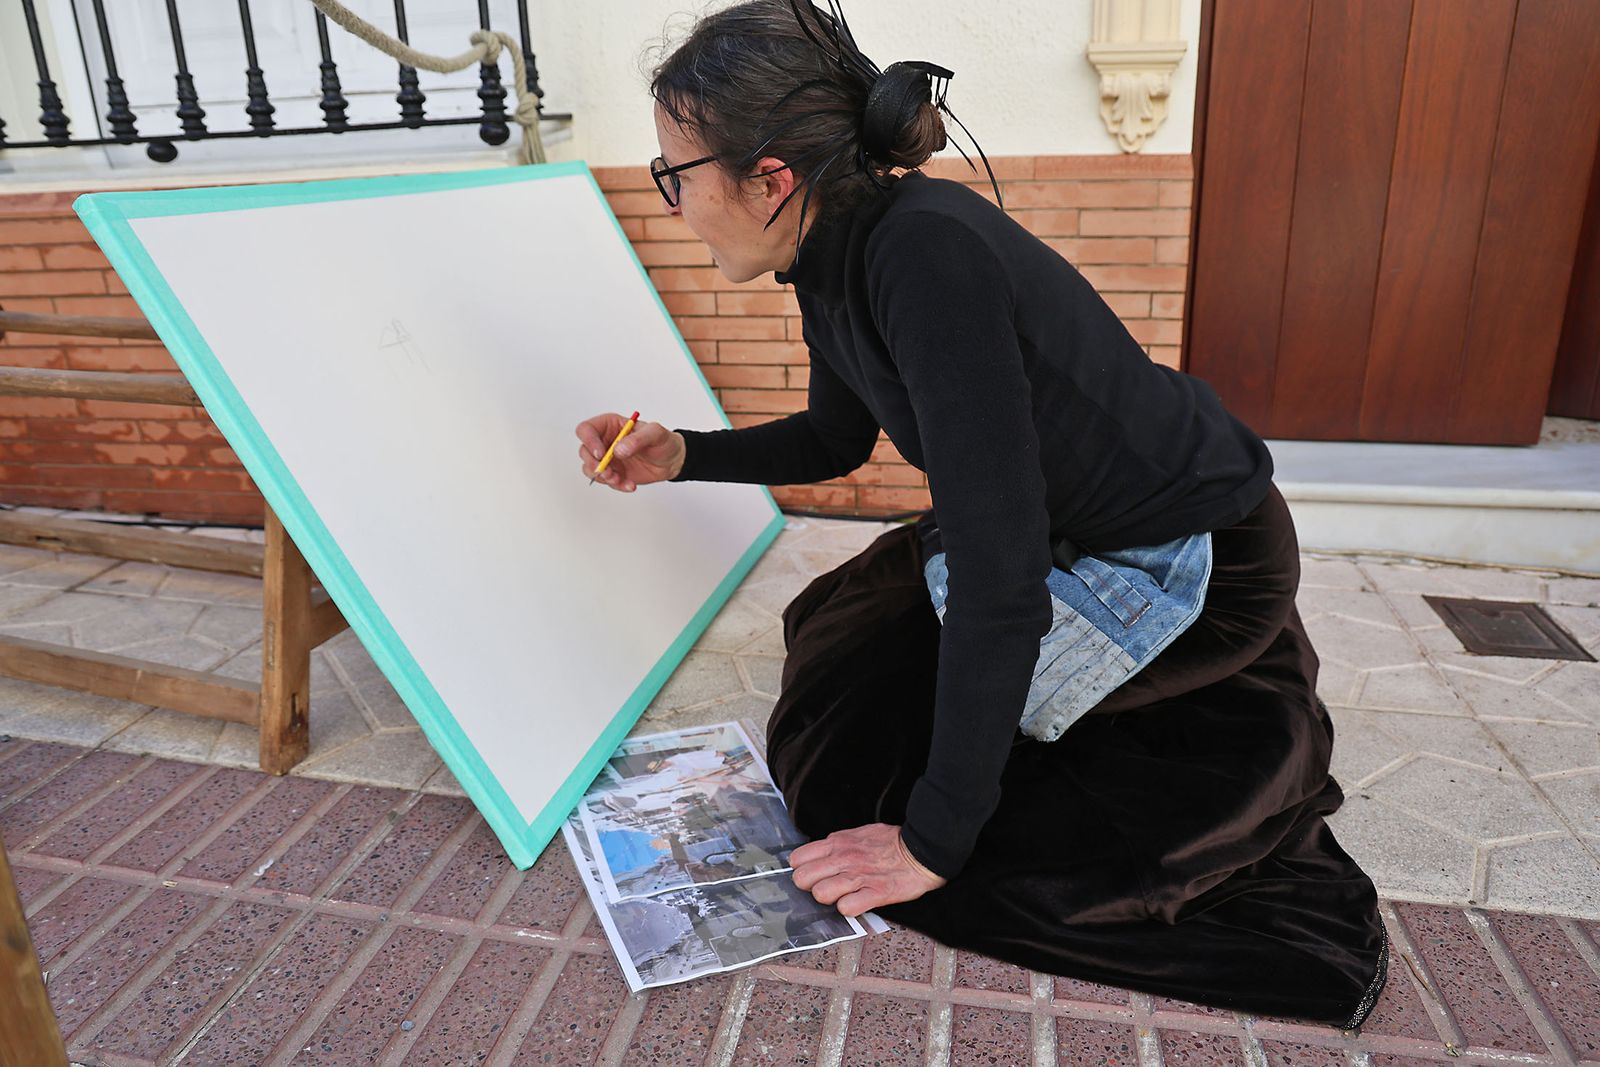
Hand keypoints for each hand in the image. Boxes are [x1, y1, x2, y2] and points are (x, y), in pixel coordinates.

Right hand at [575, 413, 685, 491]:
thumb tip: (618, 449)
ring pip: (591, 469)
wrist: (672, 460)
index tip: (602, 454)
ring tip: (619, 480)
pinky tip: (630, 485)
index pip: (587, 429)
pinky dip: (616, 485)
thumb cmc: (663, 441)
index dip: (589, 441)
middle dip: (594, 465)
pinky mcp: (613, 473)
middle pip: (584, 451)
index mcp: (610, 425)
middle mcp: (605, 441)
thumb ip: (638, 439)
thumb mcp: (656, 434)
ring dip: (603, 477)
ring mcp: (607, 458)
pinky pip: (606, 481)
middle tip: (609, 473)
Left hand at [789, 823, 946, 916]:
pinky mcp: (875, 894)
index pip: (798, 860)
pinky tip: (857, 903)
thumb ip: (837, 844)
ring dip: (830, 899)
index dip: (803, 870)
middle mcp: (844, 859)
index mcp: (838, 843)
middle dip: (811, 887)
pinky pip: (847, 908)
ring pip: (821, 894)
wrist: (921, 850)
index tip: (813, 875)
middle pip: (803, 880)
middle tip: (826, 887)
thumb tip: (820, 854)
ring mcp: (858, 877)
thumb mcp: (857, 834)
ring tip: (843, 895)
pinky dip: (849, 909)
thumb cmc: (890, 843)